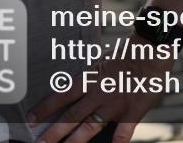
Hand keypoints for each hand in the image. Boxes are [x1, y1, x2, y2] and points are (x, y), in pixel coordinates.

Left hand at [28, 45, 175, 142]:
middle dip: (53, 131)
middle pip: (72, 115)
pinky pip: (122, 133)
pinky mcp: (132, 113)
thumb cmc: (127, 53)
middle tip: (38, 142)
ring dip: (73, 141)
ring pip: (90, 127)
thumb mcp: (102, 61)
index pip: (62, 94)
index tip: (30, 119)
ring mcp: (115, 104)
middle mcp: (99, 93)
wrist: (152, 50)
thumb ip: (90, 77)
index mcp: (91, 77)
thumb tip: (75, 88)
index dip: (45, 107)